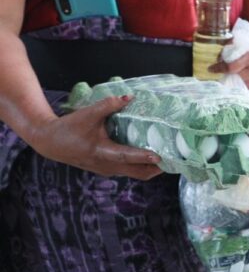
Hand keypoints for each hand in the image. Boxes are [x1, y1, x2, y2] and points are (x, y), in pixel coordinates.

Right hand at [30, 96, 161, 179]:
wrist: (51, 142)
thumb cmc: (69, 127)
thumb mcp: (88, 114)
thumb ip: (108, 105)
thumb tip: (129, 97)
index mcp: (102, 152)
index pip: (126, 157)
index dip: (143, 156)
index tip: (160, 156)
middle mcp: (107, 165)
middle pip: (137, 173)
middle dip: (156, 168)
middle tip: (175, 160)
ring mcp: (108, 170)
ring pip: (135, 174)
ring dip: (151, 169)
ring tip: (169, 159)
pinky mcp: (107, 169)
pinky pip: (129, 171)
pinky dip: (142, 166)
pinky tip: (152, 157)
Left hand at [210, 37, 248, 88]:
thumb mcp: (239, 40)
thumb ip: (228, 49)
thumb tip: (216, 59)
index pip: (232, 68)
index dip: (219, 69)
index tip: (210, 69)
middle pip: (236, 77)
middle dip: (226, 75)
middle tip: (218, 73)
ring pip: (242, 83)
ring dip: (234, 80)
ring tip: (228, 75)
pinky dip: (243, 82)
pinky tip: (239, 77)